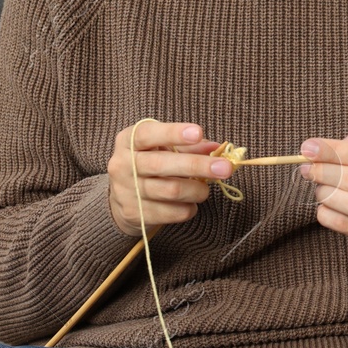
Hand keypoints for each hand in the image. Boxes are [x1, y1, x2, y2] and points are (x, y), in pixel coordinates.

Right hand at [106, 119, 229, 237]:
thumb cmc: (150, 163)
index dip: (173, 133)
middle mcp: (122, 165)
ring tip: (205, 189)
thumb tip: (216, 148)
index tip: (198, 133)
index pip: (147, 134)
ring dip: (197, 190)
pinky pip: (171, 212)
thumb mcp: (163, 147)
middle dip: (197, 165)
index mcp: (128, 141)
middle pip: (162, 165)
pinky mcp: (134, 214)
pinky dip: (189, 208)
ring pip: (171, 190)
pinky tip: (190, 203)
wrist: (123, 196)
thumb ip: (188, 146)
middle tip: (225, 168)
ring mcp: (126, 191)